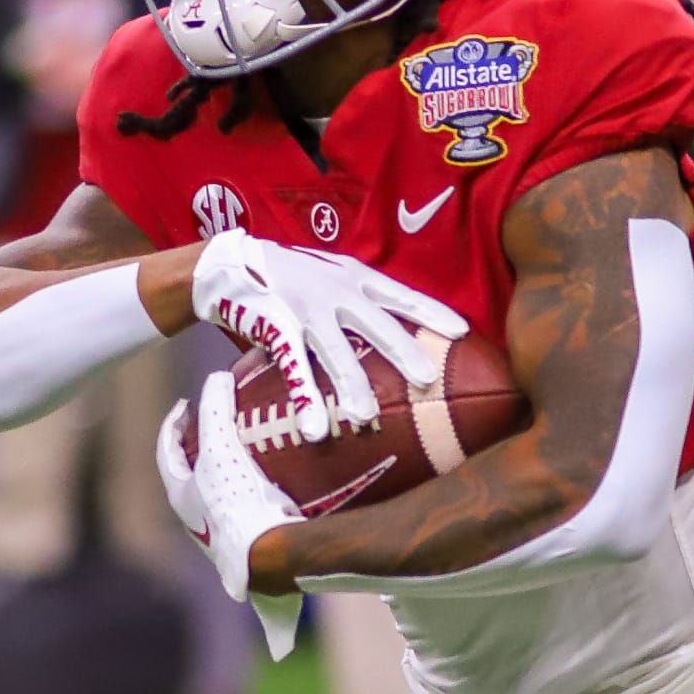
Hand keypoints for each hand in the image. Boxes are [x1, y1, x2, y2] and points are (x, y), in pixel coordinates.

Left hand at [158, 384, 304, 658]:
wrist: (269, 559)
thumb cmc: (237, 504)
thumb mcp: (222, 449)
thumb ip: (216, 411)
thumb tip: (218, 377)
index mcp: (181, 498)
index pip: (166, 452)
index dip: (173, 424)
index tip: (186, 404)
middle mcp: (197, 522)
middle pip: (191, 477)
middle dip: (201, 452)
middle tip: (217, 428)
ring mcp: (224, 539)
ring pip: (221, 499)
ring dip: (231, 475)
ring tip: (250, 454)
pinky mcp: (252, 549)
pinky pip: (252, 514)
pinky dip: (260, 495)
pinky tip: (283, 487)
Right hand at [191, 232, 465, 444]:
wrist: (230, 263)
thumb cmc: (290, 278)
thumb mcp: (332, 278)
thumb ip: (362, 301)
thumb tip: (400, 337)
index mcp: (355, 278)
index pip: (402, 294)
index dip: (432, 313)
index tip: (463, 332)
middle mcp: (335, 292)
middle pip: (377, 324)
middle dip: (404, 351)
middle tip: (428, 380)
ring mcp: (305, 310)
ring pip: (335, 352)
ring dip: (352, 386)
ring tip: (367, 418)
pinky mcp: (275, 327)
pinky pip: (293, 368)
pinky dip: (305, 399)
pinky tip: (315, 429)